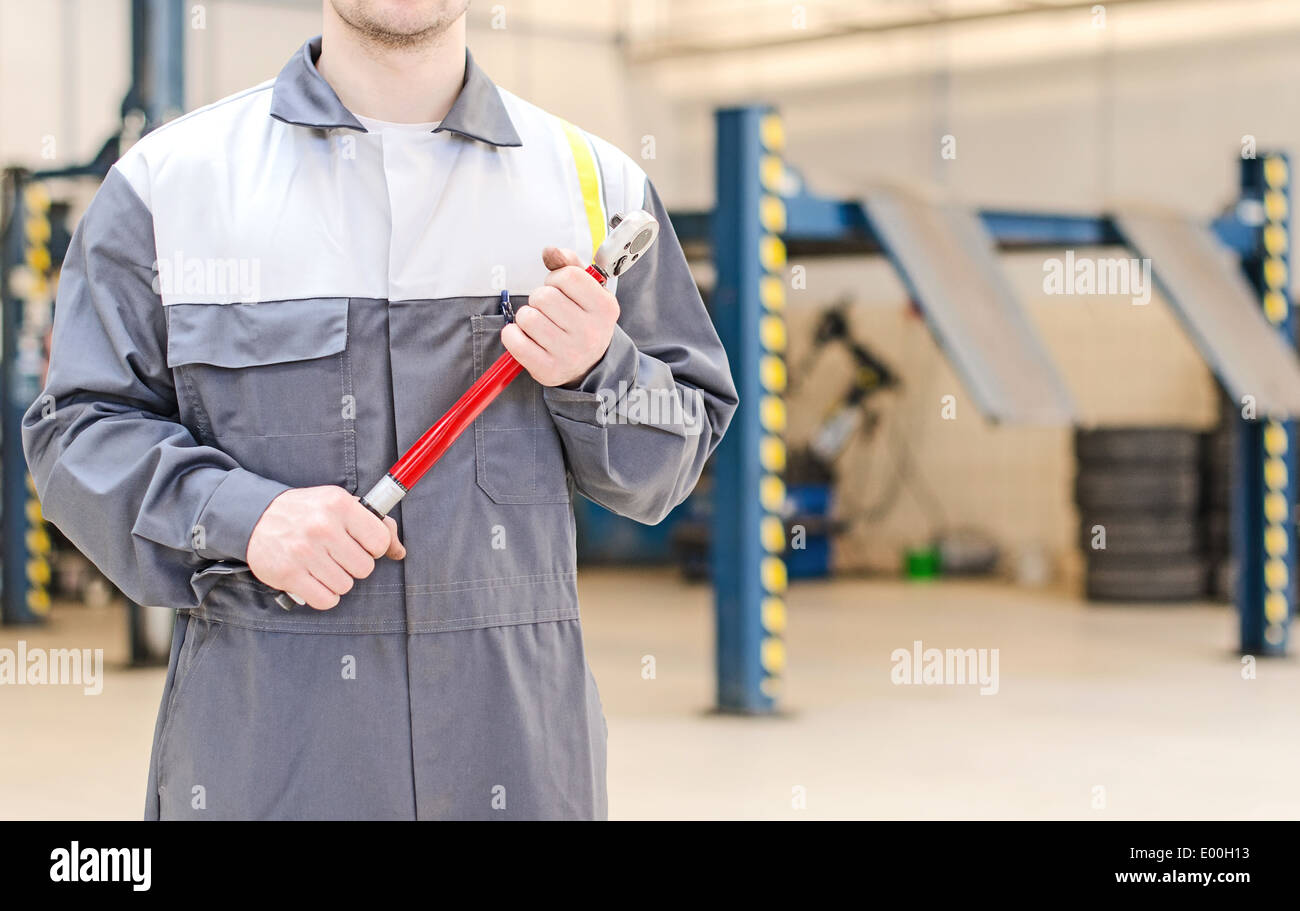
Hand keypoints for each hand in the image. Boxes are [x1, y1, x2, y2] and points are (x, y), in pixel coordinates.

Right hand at [246, 486, 404, 610]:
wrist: (255, 517)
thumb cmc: (307, 512)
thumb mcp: (341, 505)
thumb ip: (375, 524)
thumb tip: (399, 551)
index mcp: (339, 505)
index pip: (379, 541)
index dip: (373, 547)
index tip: (359, 544)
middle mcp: (322, 527)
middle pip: (364, 568)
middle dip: (354, 565)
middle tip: (337, 555)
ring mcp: (304, 552)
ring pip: (346, 586)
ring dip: (338, 580)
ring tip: (323, 565)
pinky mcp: (288, 574)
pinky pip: (326, 600)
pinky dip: (324, 595)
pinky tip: (315, 580)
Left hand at [501, 246, 619, 386]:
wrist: (589, 365)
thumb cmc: (583, 320)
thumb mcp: (588, 291)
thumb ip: (570, 265)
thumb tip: (550, 251)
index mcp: (604, 308)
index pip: (568, 276)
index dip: (556, 278)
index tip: (559, 288)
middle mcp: (590, 332)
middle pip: (544, 297)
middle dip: (539, 298)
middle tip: (548, 310)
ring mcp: (569, 354)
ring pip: (527, 317)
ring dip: (526, 317)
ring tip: (539, 325)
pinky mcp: (548, 370)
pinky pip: (515, 340)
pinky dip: (512, 334)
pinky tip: (524, 336)